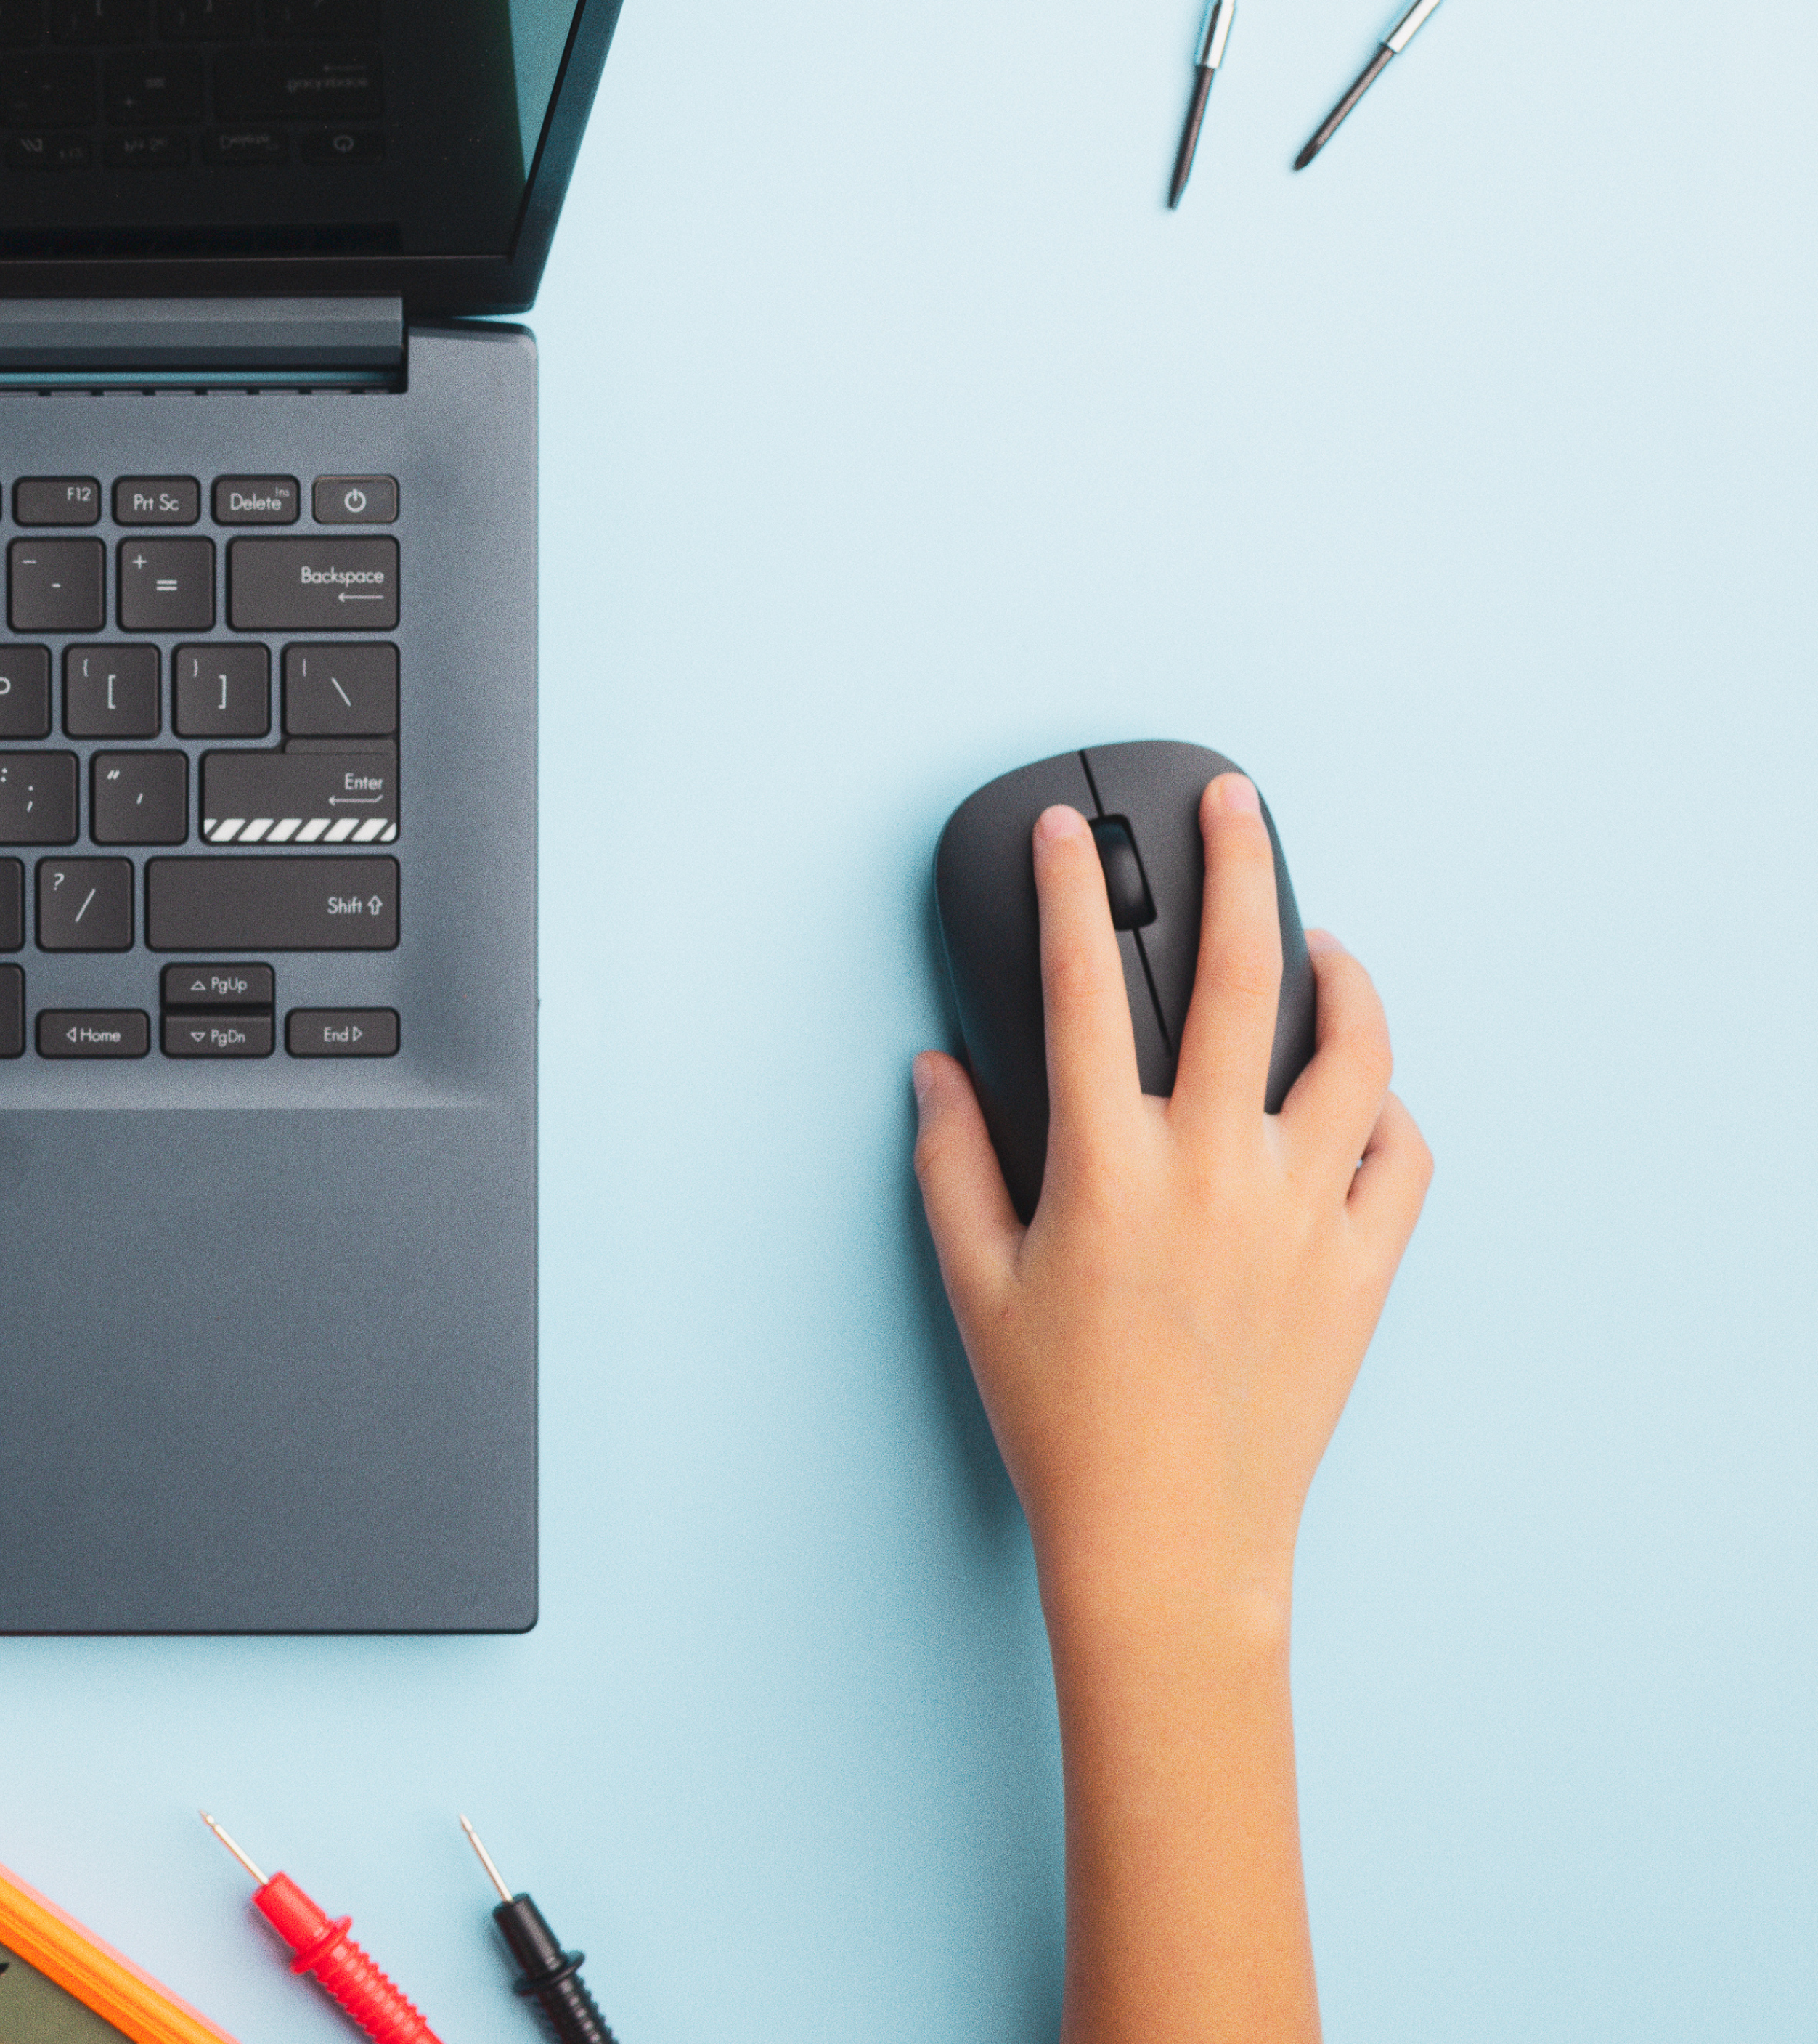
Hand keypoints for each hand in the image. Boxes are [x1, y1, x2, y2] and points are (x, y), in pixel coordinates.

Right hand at [911, 774, 1433, 1628]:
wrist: (1169, 1536)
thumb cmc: (1064, 1419)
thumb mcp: (973, 1283)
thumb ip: (952, 1162)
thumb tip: (940, 1071)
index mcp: (1107, 1168)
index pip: (1079, 989)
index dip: (1068, 895)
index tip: (1067, 836)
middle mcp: (1214, 1171)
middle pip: (1239, 974)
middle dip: (1238, 866)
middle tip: (1235, 808)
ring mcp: (1302, 1212)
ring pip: (1355, 1051)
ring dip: (1341, 975)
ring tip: (1319, 942)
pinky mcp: (1364, 1264)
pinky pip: (1403, 1151)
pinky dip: (1387, 1103)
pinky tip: (1360, 1089)